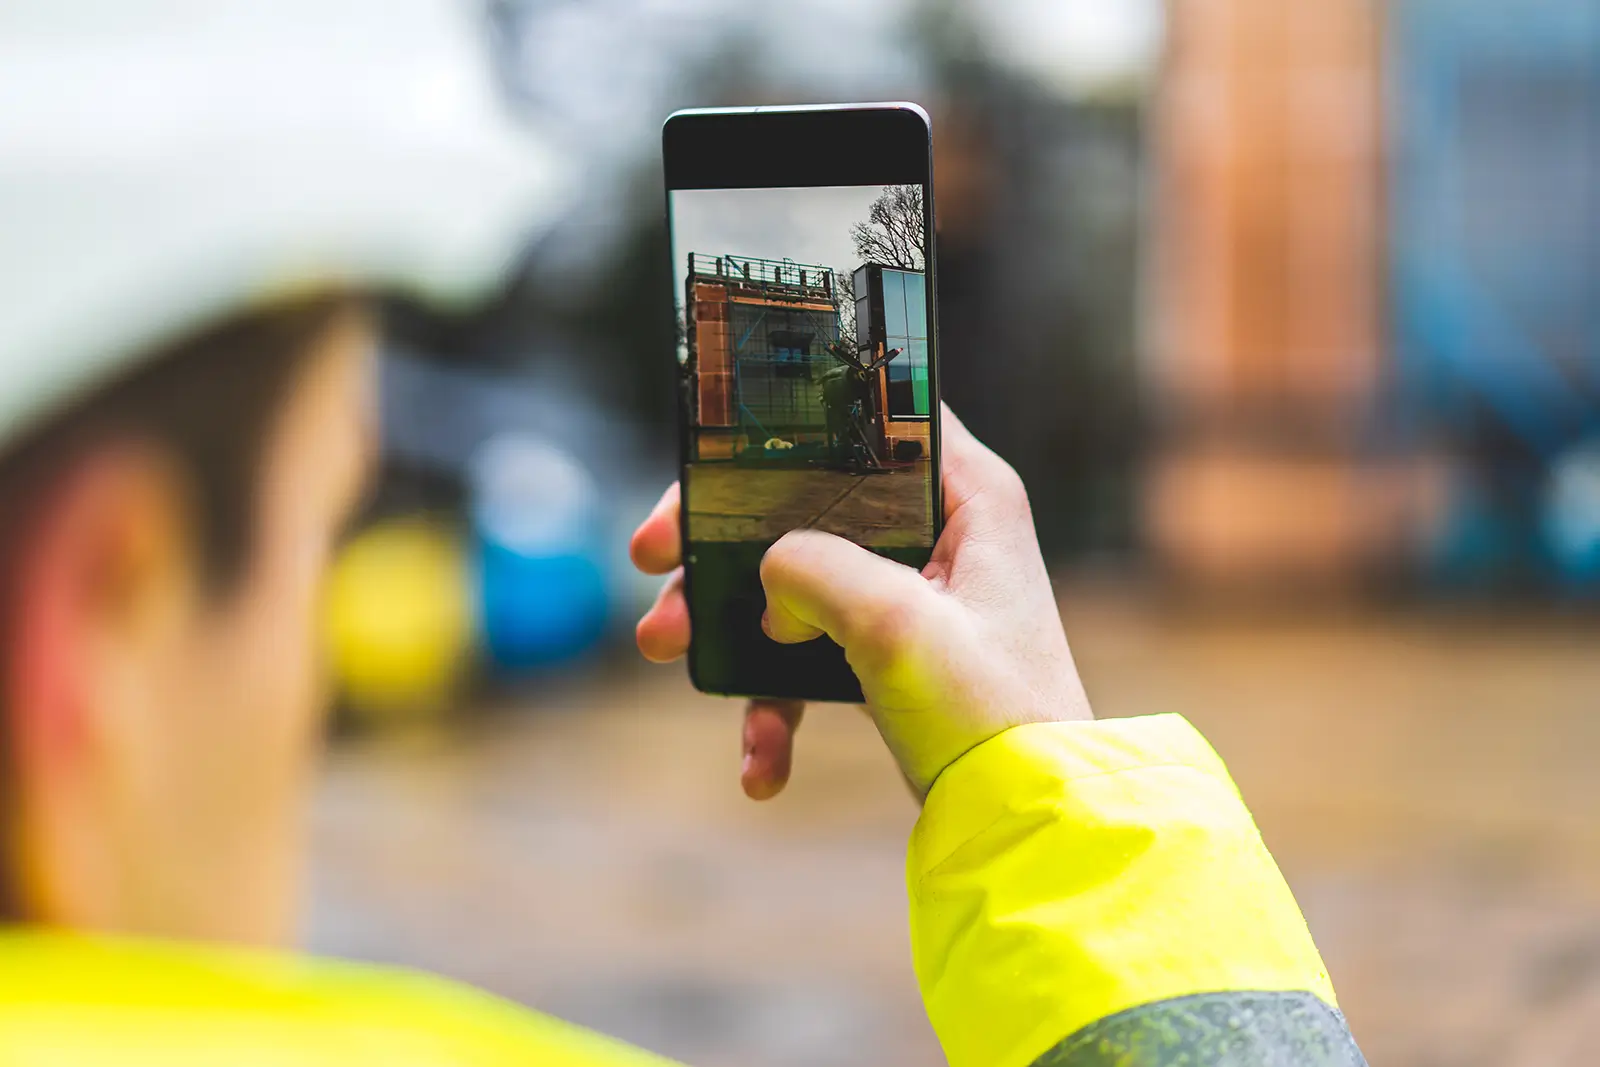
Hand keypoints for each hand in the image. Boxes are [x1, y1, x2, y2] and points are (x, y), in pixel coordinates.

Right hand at [630, 405, 1091, 798]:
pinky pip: (811, 661)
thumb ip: (815, 569)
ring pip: (793, 583)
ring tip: (665, 649)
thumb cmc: (994, 716)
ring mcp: (913, 598)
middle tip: (654, 558)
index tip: (707, 463)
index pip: (869, 415)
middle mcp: (942, 533)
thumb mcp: (897, 625)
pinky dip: (775, 706)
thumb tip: (766, 576)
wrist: (1029, 826)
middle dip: (721, 538)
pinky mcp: (892, 659)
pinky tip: (761, 766)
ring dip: (725, 620)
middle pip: (805, 502)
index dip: (783, 428)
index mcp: (967, 495)